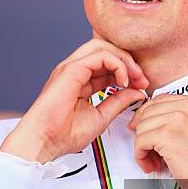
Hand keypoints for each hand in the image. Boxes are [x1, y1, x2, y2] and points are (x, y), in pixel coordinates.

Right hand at [0, 39, 147, 162]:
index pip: (108, 65)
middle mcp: (76, 71)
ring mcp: (72, 68)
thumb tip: (137, 92)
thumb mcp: (101, 116)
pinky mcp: (71, 69)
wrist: (44, 141)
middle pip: (107, 50)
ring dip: (125, 60)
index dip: (128, 72)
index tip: (142, 86)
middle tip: (143, 79)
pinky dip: (117, 64)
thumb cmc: (63, 134)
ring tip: (136, 77)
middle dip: (129, 62)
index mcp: (81, 81)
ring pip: (103, 47)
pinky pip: (100, 55)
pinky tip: (123, 80)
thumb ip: (119, 102)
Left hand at [128, 94, 187, 180]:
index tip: (142, 128)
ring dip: (142, 147)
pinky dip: (140, 156)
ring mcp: (179, 119)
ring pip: (142, 126)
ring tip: (154, 161)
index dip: (148, 115)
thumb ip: (182, 120)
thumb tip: (152, 119)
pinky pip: (140, 141)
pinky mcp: (168, 135)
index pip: (162, 100)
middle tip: (150, 151)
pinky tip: (150, 165)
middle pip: (149, 112)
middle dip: (144, 132)